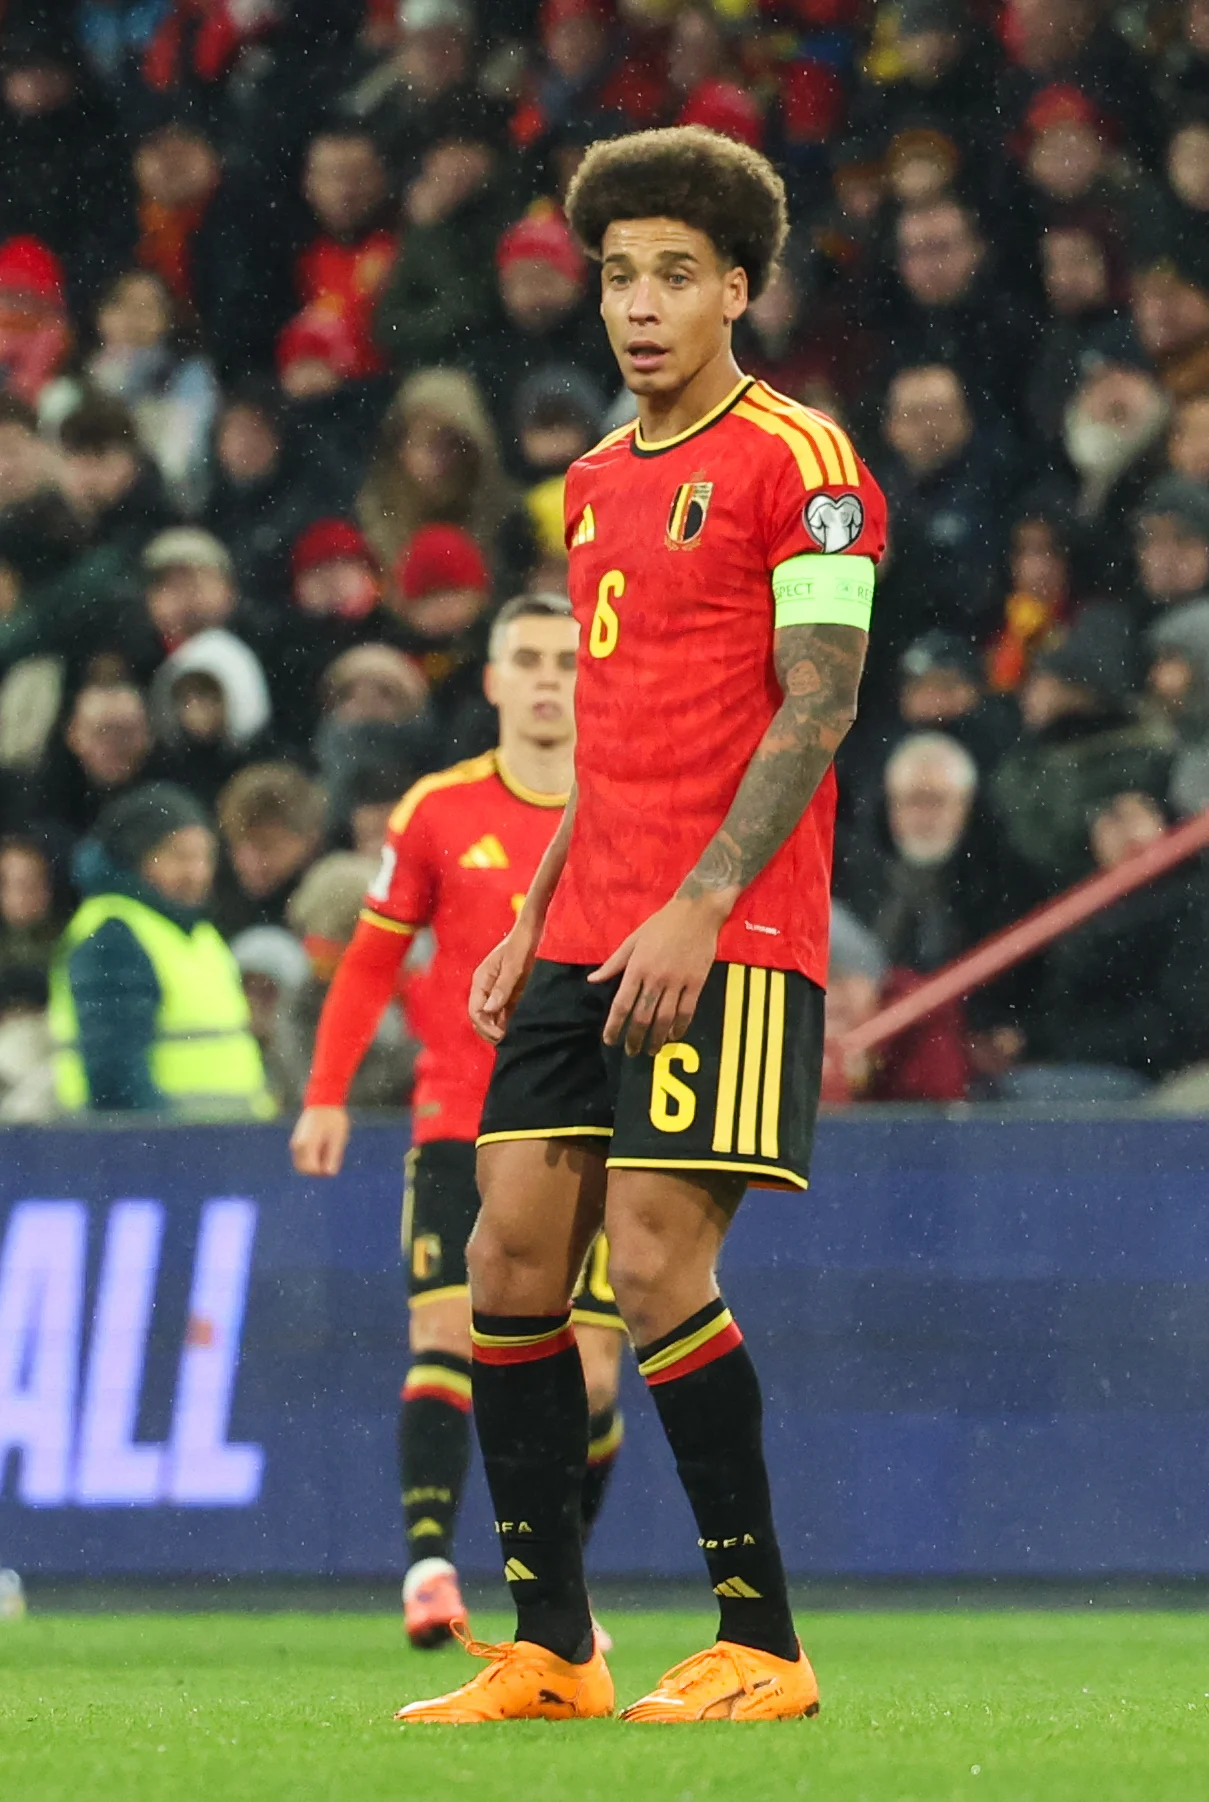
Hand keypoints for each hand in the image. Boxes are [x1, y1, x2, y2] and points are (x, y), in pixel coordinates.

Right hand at [290, 1105, 349, 1176]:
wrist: (323, 1101)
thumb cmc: (333, 1119)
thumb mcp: (338, 1138)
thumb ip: (333, 1156)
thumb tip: (329, 1173)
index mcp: (307, 1145)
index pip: (312, 1169)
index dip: (323, 1170)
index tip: (333, 1160)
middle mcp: (297, 1146)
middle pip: (304, 1169)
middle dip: (317, 1169)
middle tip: (330, 1157)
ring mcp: (295, 1143)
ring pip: (301, 1165)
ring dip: (313, 1164)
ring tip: (326, 1150)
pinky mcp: (297, 1141)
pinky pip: (302, 1157)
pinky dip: (310, 1158)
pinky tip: (322, 1147)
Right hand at [469, 913, 540, 1043]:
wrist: (532, 932)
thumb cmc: (521, 944)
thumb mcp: (514, 965)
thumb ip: (502, 987)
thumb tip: (488, 1010)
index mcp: (481, 980)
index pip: (475, 1010)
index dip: (485, 1026)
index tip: (500, 1036)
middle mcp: (486, 988)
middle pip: (480, 1017)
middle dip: (489, 1031)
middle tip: (507, 1042)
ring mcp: (497, 991)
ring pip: (492, 1017)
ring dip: (498, 1029)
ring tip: (513, 1040)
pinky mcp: (509, 993)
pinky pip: (504, 1013)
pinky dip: (507, 1023)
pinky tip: (516, 1031)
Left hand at [589, 895, 724, 1055]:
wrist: (696, 912)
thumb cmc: (661, 924)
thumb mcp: (632, 940)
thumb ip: (613, 963)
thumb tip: (592, 980)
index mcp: (637, 967)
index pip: (622, 1004)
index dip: (614, 1026)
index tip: (610, 1040)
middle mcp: (655, 978)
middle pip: (642, 1016)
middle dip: (635, 1038)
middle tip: (630, 1051)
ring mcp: (677, 981)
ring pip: (665, 1018)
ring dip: (656, 1038)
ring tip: (651, 1050)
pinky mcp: (696, 983)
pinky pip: (687, 1011)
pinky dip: (679, 1027)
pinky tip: (673, 1036)